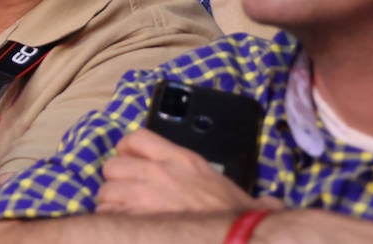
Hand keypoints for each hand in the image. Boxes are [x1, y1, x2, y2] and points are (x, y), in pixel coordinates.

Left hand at [95, 129, 278, 214]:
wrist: (239, 236)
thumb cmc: (237, 219)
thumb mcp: (226, 187)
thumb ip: (216, 181)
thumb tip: (266, 200)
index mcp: (181, 160)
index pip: (137, 138)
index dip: (127, 150)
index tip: (130, 160)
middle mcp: (160, 173)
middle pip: (113, 164)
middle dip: (116, 180)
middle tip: (126, 192)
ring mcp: (146, 197)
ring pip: (106, 190)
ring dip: (111, 202)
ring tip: (124, 211)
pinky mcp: (139, 220)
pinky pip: (109, 215)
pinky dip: (113, 221)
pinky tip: (127, 226)